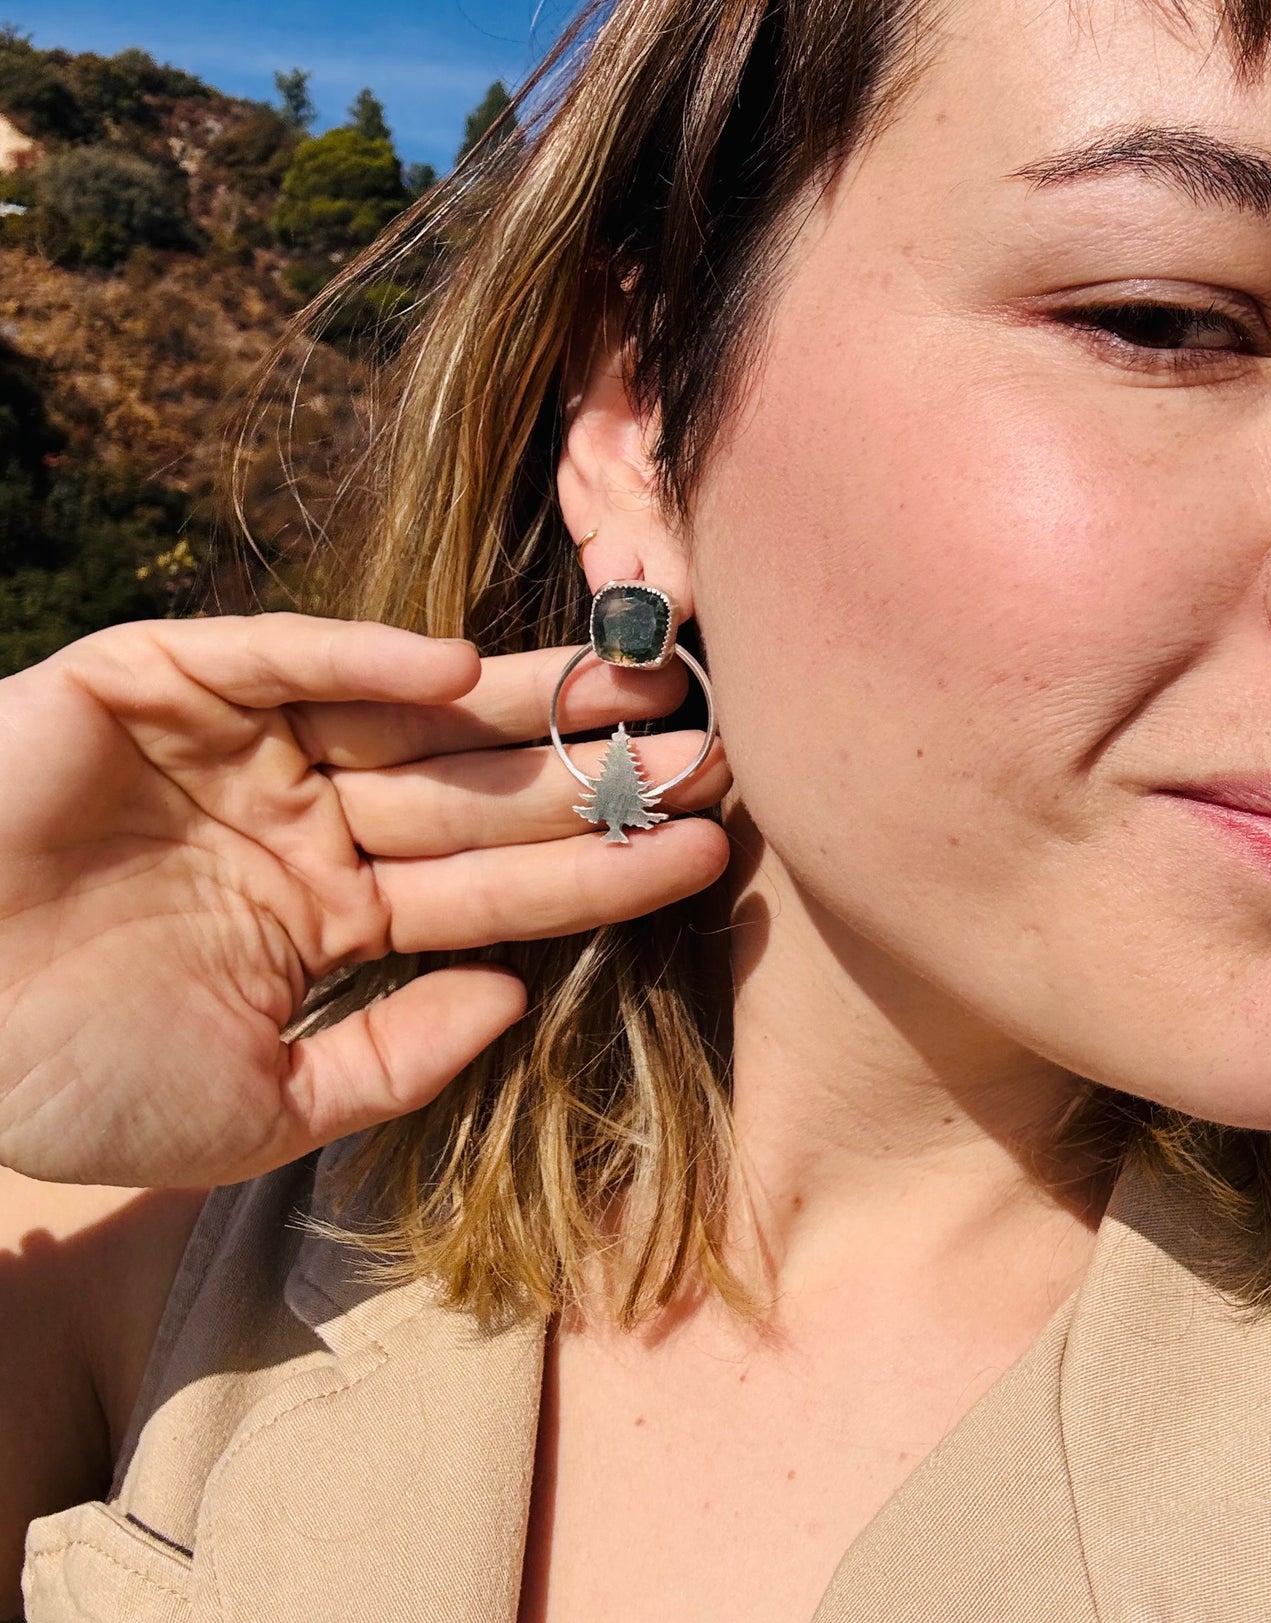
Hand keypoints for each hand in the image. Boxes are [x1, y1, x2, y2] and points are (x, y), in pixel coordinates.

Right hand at [0, 614, 728, 1188]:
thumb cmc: (62, 1078)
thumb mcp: (254, 1110)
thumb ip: (388, 1058)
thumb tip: (510, 1001)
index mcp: (330, 914)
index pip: (493, 889)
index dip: (597, 870)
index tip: (705, 851)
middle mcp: (302, 818)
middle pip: (474, 786)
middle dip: (588, 770)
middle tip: (712, 746)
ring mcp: (239, 746)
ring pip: (403, 708)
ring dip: (518, 698)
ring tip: (636, 684)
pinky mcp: (161, 680)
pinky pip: (277, 654)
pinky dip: (360, 653)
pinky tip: (460, 666)